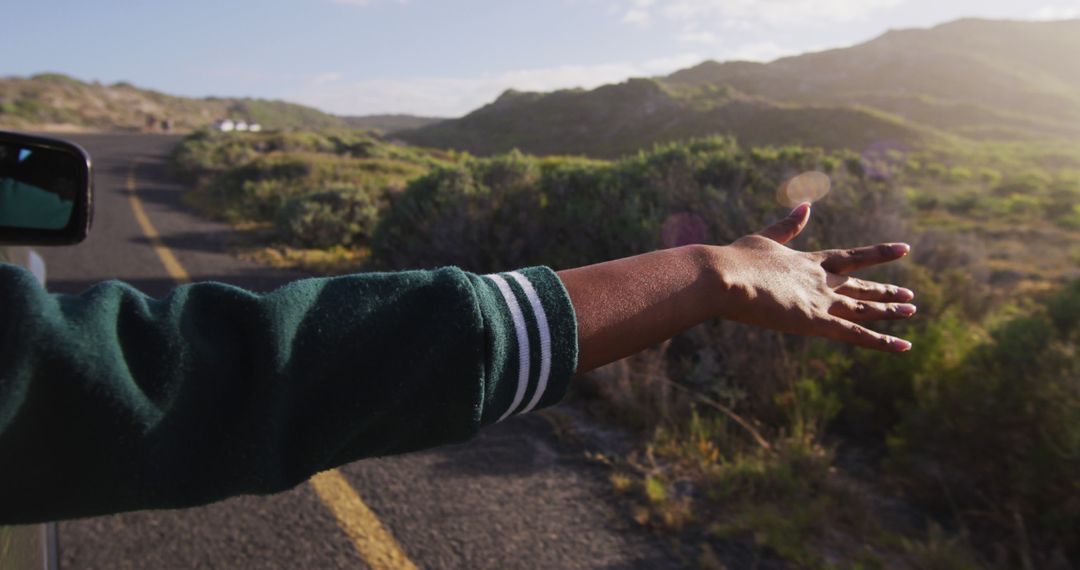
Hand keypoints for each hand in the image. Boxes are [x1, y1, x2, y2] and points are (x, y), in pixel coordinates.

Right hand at [710, 202, 915, 351]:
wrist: (722, 276)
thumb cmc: (734, 259)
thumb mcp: (764, 239)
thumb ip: (787, 227)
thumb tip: (806, 206)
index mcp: (808, 261)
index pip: (851, 258)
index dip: (878, 255)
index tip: (903, 249)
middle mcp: (820, 280)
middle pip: (860, 287)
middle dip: (885, 292)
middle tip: (909, 296)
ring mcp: (819, 301)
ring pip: (863, 308)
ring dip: (888, 312)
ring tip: (911, 311)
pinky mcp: (814, 321)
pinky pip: (856, 334)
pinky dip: (881, 341)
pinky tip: (904, 345)